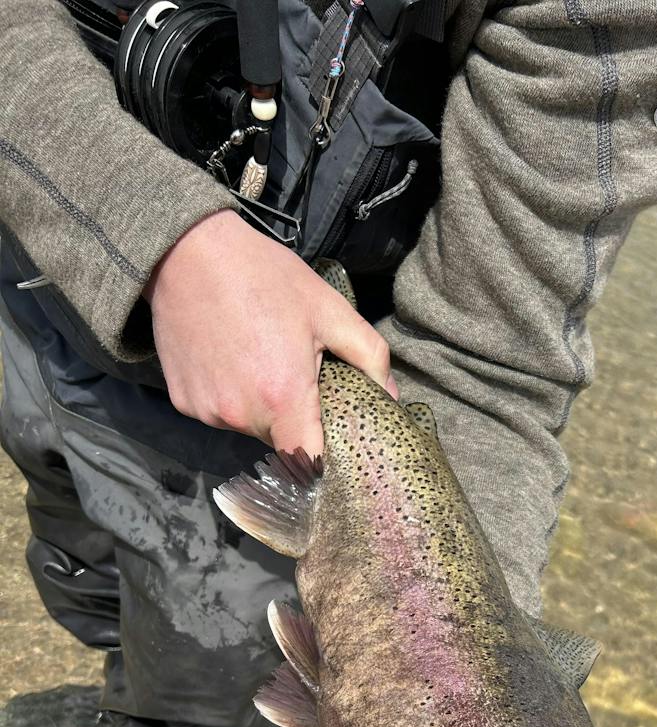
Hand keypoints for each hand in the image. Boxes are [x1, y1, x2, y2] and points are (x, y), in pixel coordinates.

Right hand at [143, 208, 397, 453]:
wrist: (187, 251)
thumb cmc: (264, 277)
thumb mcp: (329, 310)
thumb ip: (369, 357)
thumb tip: (392, 397)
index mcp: (283, 399)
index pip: (308, 464)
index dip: (322, 459)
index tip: (329, 439)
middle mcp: (241, 415)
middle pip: (280, 445)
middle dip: (294, 421)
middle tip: (294, 375)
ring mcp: (209, 413)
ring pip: (249, 428)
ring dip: (260, 408)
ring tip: (259, 360)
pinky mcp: (184, 403)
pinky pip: (218, 414)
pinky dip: (229, 397)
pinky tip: (229, 360)